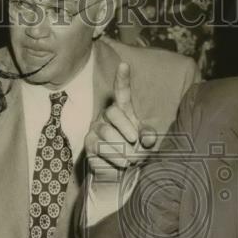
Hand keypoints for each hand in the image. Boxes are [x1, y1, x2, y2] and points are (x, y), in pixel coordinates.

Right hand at [84, 62, 157, 181]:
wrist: (120, 173)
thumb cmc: (134, 151)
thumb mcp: (145, 143)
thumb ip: (148, 136)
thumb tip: (146, 137)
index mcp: (123, 111)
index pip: (121, 92)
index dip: (122, 79)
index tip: (124, 65)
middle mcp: (106, 116)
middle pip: (113, 112)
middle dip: (126, 128)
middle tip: (135, 142)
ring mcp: (95, 129)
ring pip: (106, 133)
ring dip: (123, 148)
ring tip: (132, 159)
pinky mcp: (88, 144)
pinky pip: (100, 148)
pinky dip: (115, 158)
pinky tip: (123, 164)